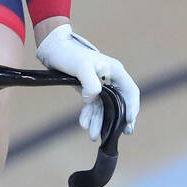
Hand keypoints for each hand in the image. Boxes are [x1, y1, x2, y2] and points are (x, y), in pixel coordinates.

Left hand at [35, 23, 139, 139]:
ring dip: (100, 122)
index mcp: (115, 71)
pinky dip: (89, 116)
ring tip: (93, 136)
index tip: (129, 121)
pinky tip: (84, 125)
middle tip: (121, 134)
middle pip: (120, 103)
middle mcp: (111, 79)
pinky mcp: (89, 89)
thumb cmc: (70, 55)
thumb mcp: (82, 67)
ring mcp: (100, 85)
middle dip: (119, 120)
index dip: (132, 106)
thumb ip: (90, 82)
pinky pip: (92, 106)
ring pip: (104, 107)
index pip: (130, 91)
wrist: (54, 50)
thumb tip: (92, 98)